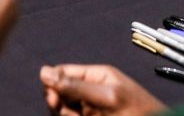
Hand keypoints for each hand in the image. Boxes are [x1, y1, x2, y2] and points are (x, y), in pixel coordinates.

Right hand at [40, 64, 166, 115]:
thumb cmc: (138, 112)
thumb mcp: (106, 97)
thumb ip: (76, 86)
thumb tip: (45, 73)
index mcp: (97, 75)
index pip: (64, 72)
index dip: (53, 83)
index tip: (53, 98)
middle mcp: (91, 90)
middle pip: (60, 92)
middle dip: (60, 104)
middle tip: (72, 114)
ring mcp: (91, 108)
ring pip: (65, 109)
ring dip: (68, 115)